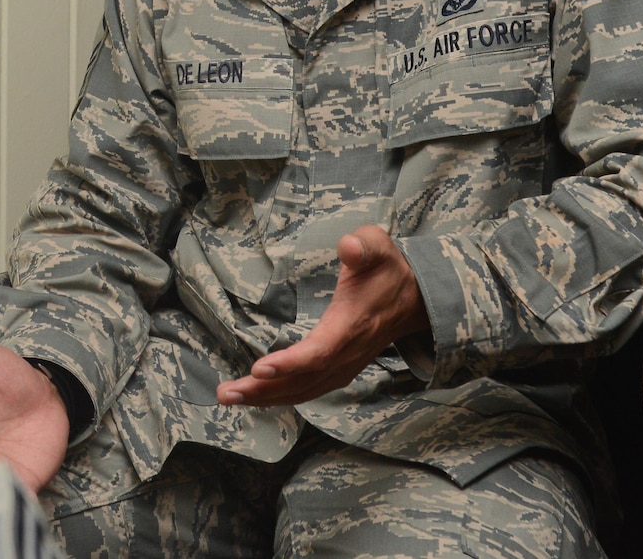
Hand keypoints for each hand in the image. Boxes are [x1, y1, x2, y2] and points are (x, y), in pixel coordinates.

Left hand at [216, 225, 427, 407]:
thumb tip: (349, 246)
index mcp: (351, 324)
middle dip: (264, 390)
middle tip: (226, 394)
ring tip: (229, 397)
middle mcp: (347, 353)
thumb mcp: (378, 247)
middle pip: (303, 380)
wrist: (416, 299)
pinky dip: (282, 396)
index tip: (258, 368)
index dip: (290, 363)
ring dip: (267, 397)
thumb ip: (364, 245)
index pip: (320, 351)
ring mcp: (344, 365)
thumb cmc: (388, 269)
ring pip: (304, 390)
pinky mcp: (340, 369)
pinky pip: (309, 389)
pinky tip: (257, 397)